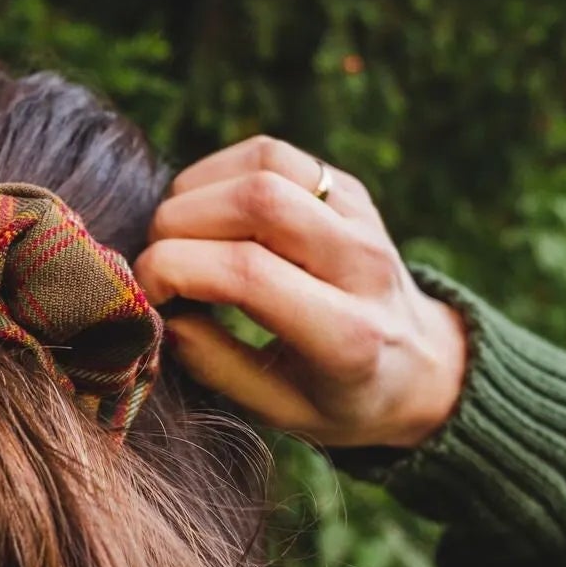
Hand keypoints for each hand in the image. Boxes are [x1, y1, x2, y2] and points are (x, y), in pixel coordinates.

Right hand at [132, 135, 468, 448]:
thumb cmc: (342, 397)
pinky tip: (203, 210)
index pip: (247, 274)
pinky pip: (271, 154)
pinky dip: (219, 172)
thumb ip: (215, 365)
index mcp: (348, 336)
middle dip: (177, 225)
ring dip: (195, 192)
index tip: (144, 291)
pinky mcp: (348, 187)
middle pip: (257, 204)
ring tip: (175, 236)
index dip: (174, 270)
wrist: (421, 364)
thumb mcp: (281, 412)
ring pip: (262, 167)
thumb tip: (157, 310)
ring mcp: (361, 217)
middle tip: (156, 263)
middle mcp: (362, 265)